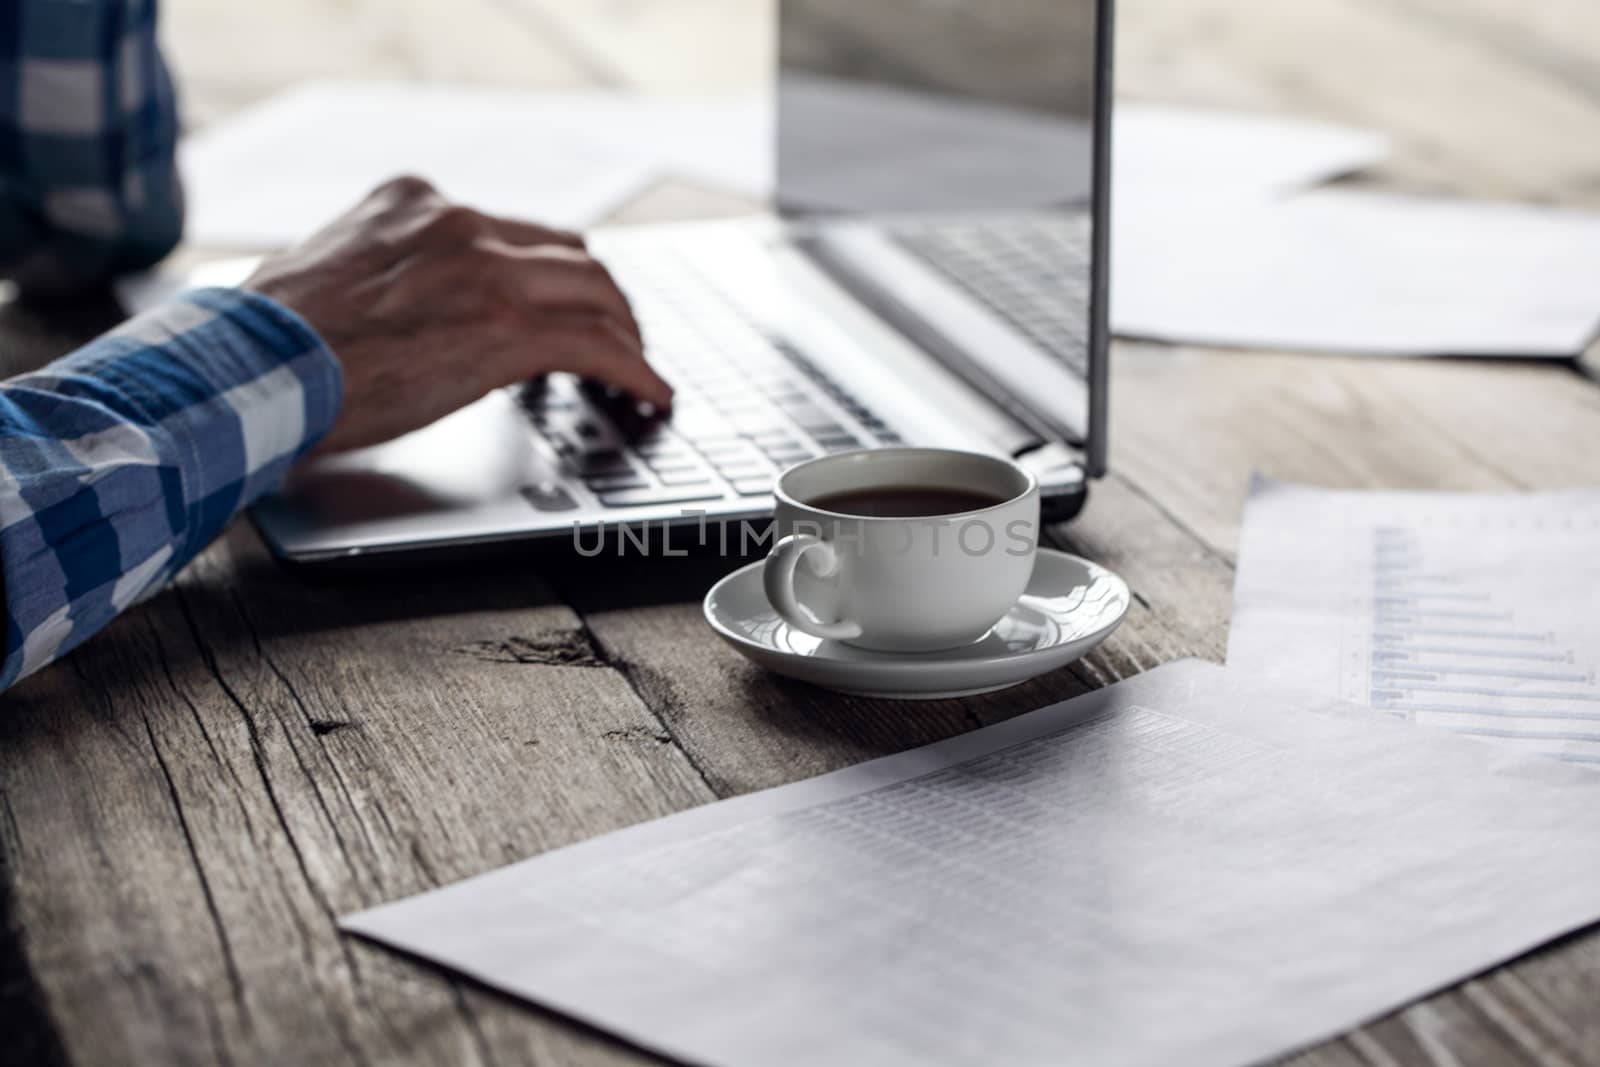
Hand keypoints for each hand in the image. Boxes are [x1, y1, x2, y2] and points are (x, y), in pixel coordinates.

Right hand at [245, 176, 671, 453]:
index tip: (565, 302)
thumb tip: (415, 315)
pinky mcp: (508, 327)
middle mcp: (459, 223)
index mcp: (416, 204)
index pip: (514, 232)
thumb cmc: (273, 343)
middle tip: (617, 339)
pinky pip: (599, 344)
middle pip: (569, 254)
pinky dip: (635, 370)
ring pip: (595, 292)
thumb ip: (390, 277)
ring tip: (638, 372)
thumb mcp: (333, 274)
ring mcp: (488, 271)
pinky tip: (649, 395)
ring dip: (627, 336)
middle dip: (601, 300)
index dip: (551, 275)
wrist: (251, 369)